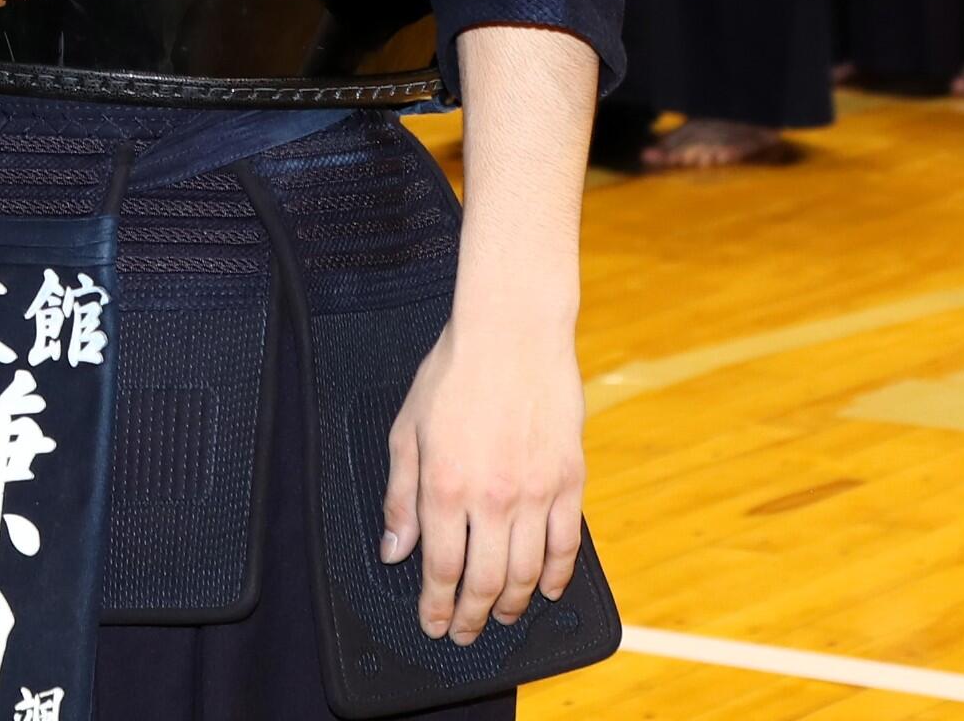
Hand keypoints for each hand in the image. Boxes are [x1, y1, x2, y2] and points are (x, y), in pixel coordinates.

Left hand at [380, 310, 587, 643]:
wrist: (512, 331)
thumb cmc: (454, 372)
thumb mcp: (407, 429)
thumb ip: (400, 495)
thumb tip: (394, 550)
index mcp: (444, 486)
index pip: (440, 569)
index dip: (435, 606)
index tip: (432, 623)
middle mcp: (491, 498)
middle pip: (486, 583)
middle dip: (471, 618)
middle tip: (464, 632)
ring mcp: (536, 492)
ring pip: (527, 573)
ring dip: (513, 605)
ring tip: (502, 618)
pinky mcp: (569, 480)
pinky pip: (566, 544)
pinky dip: (557, 575)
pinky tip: (547, 590)